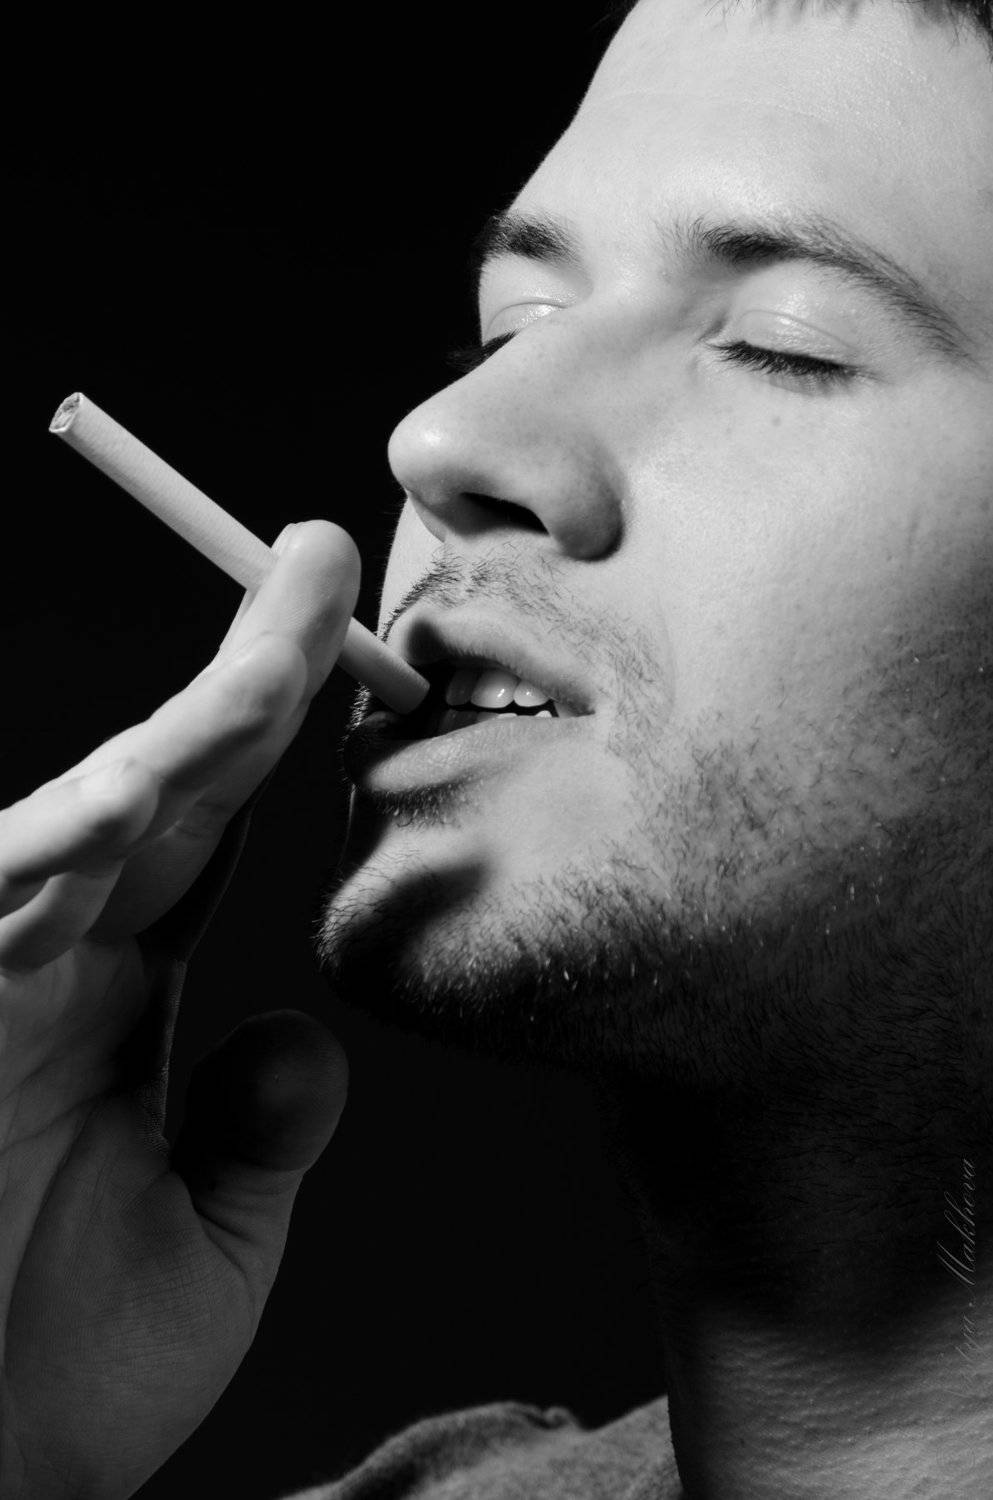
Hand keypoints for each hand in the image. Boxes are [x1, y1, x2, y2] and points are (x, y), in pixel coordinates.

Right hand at [0, 521, 357, 1498]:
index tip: (359, 648)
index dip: (284, 737)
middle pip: (169, 778)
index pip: (216, 827)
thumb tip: (305, 1040)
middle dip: (256, 667)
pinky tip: (143, 787)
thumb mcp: (203, 1243)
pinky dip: (67, 840)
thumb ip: (260, 1131)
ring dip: (194, 721)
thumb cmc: (52, 1382)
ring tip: (294, 626)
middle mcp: (55, 953)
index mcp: (120, 990)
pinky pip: (2, 892)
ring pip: (97, 809)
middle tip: (327, 558)